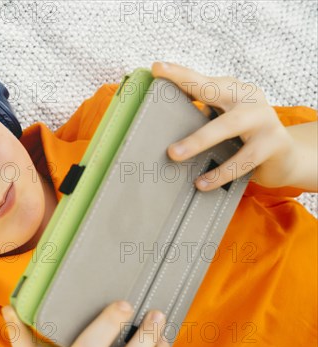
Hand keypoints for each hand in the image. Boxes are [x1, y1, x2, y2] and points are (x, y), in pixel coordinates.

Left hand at [151, 61, 297, 190]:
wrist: (286, 158)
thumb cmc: (243, 138)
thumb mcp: (222, 122)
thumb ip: (201, 117)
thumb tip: (161, 124)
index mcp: (232, 90)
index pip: (202, 80)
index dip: (179, 74)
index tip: (156, 67)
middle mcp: (248, 98)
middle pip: (214, 90)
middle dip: (186, 84)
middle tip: (159, 85)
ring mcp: (264, 118)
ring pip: (227, 126)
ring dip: (198, 140)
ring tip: (174, 154)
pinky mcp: (274, 143)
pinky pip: (243, 159)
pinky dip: (221, 172)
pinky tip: (202, 183)